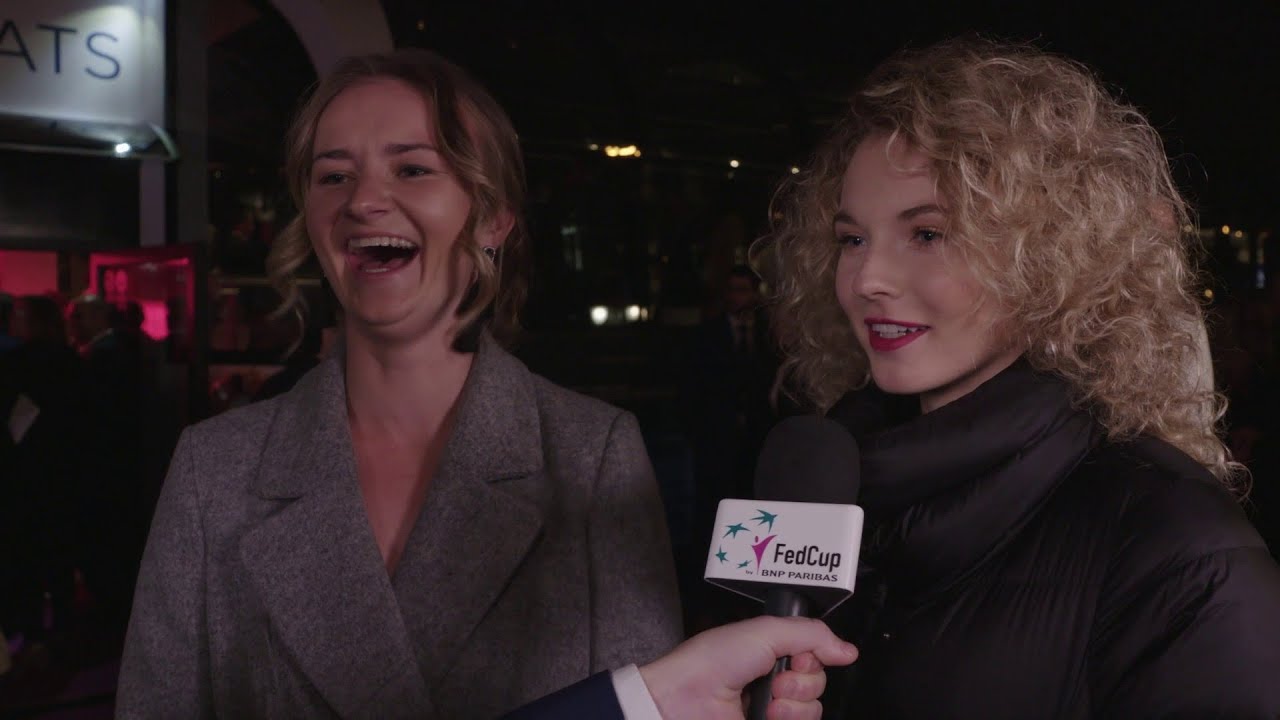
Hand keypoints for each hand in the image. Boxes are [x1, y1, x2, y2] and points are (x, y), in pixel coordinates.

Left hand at [638, 616, 857, 719]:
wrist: (684, 699)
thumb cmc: (713, 661)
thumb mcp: (764, 631)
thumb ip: (811, 634)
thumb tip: (847, 650)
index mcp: (770, 653)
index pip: (813, 657)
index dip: (810, 656)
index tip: (794, 656)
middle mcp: (772, 682)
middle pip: (817, 685)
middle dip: (802, 681)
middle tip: (776, 679)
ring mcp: (770, 710)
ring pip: (812, 711)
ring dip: (793, 705)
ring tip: (767, 701)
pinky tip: (767, 715)